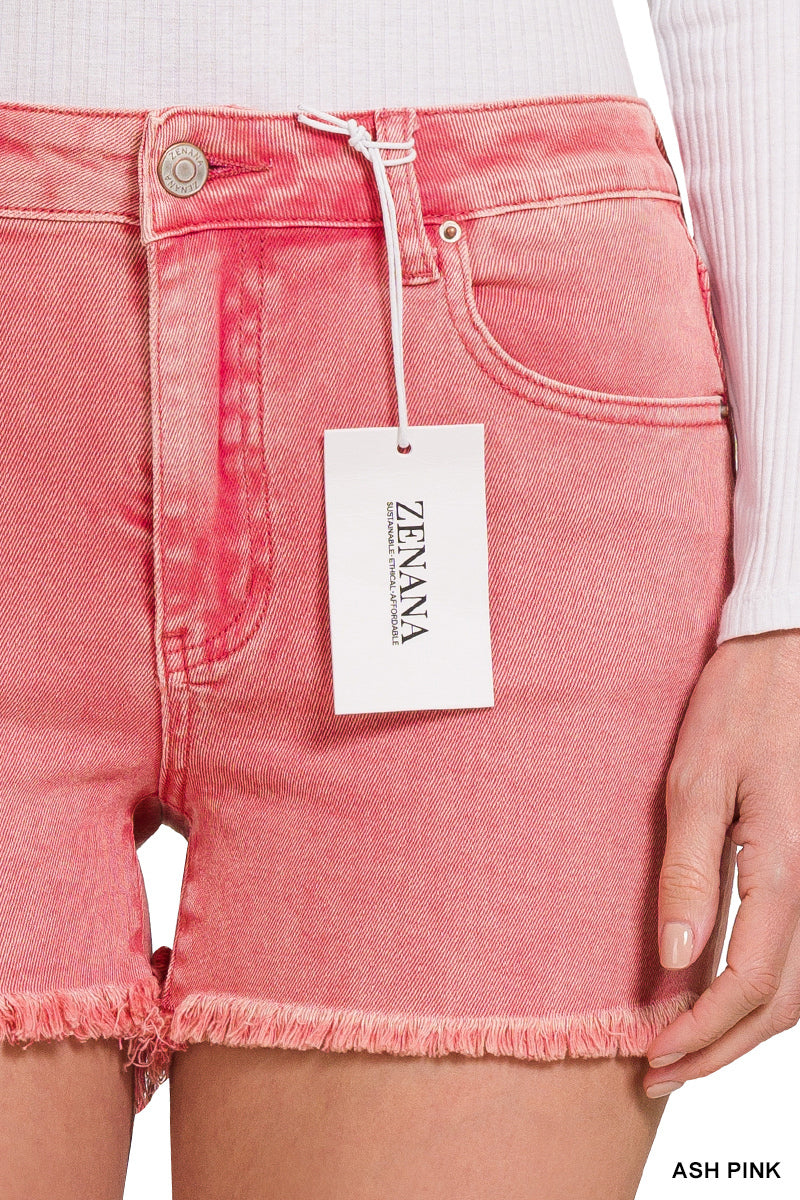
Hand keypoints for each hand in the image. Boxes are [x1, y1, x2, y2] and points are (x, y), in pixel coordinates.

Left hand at [643, 628, 799, 1098]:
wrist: (784, 660)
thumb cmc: (738, 710)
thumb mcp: (695, 782)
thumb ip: (689, 872)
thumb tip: (674, 960)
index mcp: (785, 868)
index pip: (748, 983)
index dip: (702, 1031)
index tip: (653, 1054)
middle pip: (782, 1003)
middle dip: (721, 1048)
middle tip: (661, 1071)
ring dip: (746, 1027)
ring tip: (687, 1046)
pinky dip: (767, 991)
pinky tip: (723, 993)